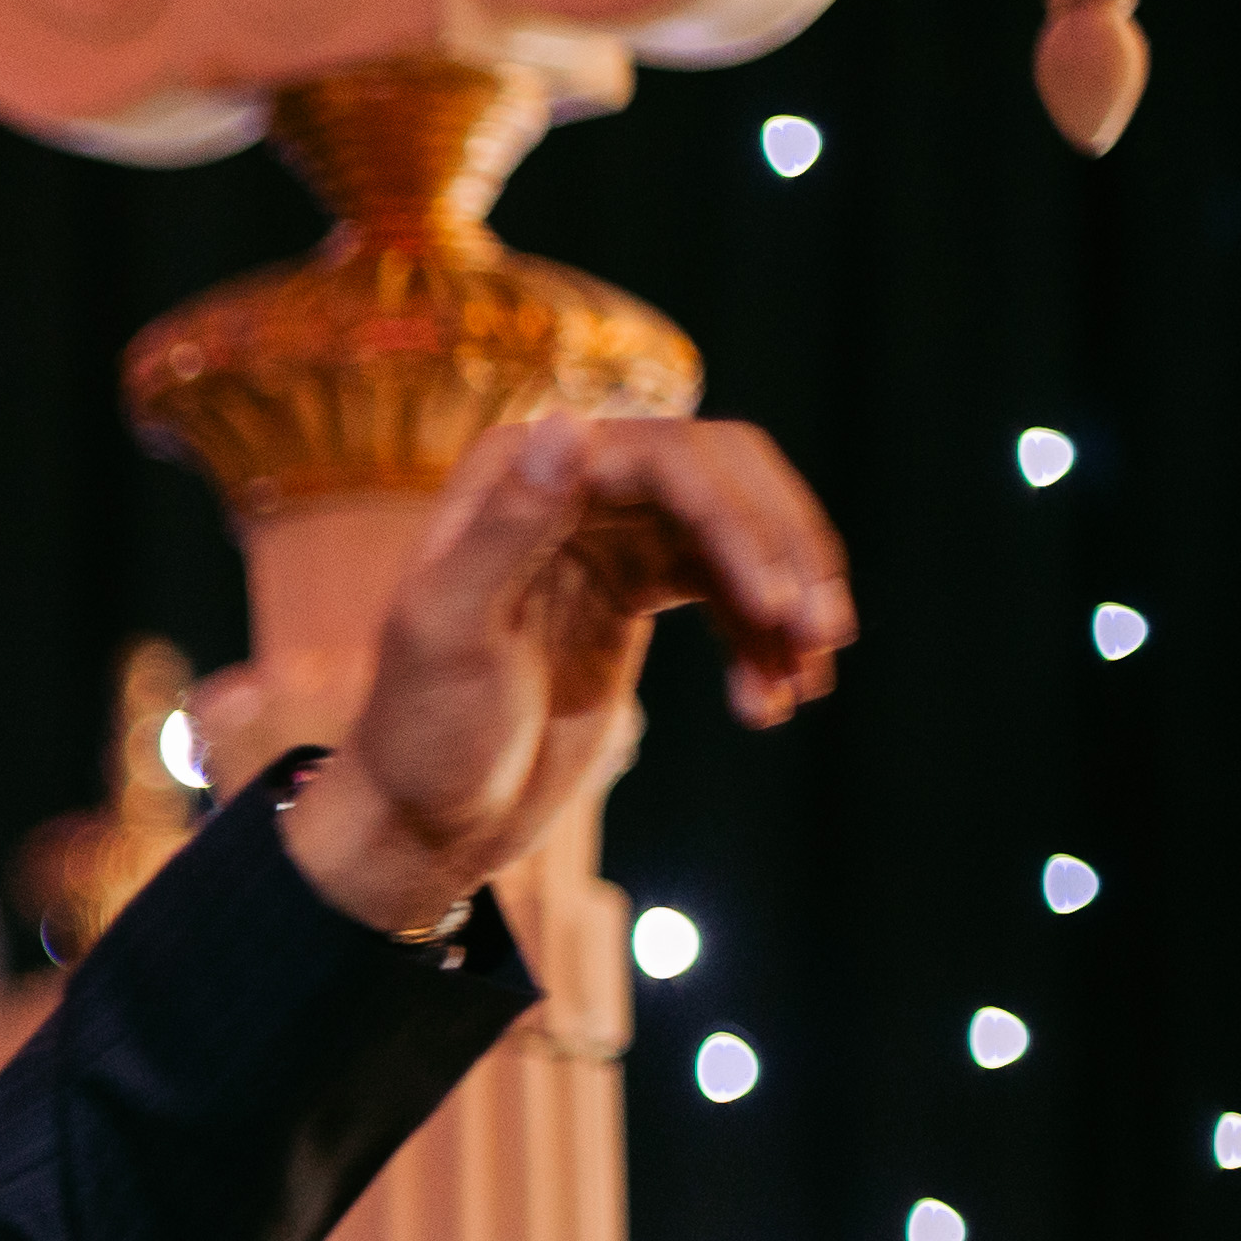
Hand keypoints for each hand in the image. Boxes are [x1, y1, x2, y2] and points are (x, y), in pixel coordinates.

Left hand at [285, 414, 852, 934]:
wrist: (425, 816)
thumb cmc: (419, 731)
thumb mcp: (450, 634)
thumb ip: (505, 531)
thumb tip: (569, 424)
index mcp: (514, 472)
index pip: (665, 457)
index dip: (734, 519)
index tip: (774, 603)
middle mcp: (566, 483)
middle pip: (721, 478)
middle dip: (781, 550)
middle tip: (821, 634)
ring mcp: (606, 536)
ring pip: (737, 532)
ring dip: (786, 597)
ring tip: (808, 678)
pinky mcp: (634, 593)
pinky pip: (728, 590)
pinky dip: (762, 639)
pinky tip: (770, 701)